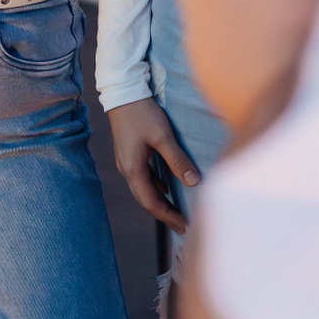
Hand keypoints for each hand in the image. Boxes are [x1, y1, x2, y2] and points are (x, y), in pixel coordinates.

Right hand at [107, 99, 200, 233]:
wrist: (123, 92)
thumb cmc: (142, 113)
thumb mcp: (163, 136)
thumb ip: (177, 160)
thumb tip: (195, 182)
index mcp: (132, 169)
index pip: (151, 202)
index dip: (168, 216)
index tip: (185, 226)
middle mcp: (126, 169)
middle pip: (145, 199)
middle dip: (164, 213)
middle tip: (183, 224)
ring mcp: (126, 162)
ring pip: (144, 189)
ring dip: (160, 201)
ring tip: (177, 210)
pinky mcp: (130, 154)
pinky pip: (143, 177)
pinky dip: (156, 187)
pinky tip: (167, 186)